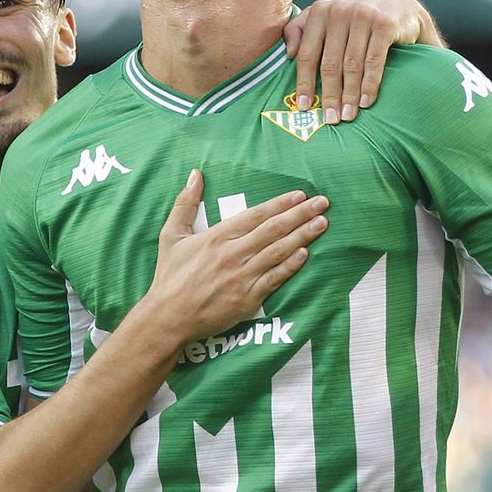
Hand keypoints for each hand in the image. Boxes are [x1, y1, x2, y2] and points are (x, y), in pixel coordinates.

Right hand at [146, 169, 327, 339]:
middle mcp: (233, 254)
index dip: (279, 204)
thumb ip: (185, 203)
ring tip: (322, 223)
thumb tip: (196, 174)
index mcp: (216, 237)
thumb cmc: (170, 276)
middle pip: (273, 230)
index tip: (299, 195)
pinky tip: (305, 254)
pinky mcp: (248, 299)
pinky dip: (291, 265)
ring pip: (279, 252)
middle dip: (300, 214)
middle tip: (322, 203)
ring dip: (303, 236)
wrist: (169, 317)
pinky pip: (275, 279)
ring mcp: (242, 277)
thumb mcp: (171, 235)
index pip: (255, 215)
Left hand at [285, 0, 441, 123]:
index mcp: (320, 11)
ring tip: (347, 115)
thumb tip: (289, 54)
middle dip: (330, 95)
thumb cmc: (355, 19)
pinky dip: (369, 84)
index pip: (307, 54)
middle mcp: (339, 11)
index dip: (304, 83)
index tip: (304, 107)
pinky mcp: (385, 24)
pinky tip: (365, 102)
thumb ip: (300, 29)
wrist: (398, 5)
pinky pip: (374, 61)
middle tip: (330, 119)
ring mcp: (364, 16)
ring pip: (352, 65)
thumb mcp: (326, 17)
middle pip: (330, 63)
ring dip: (349, 94)